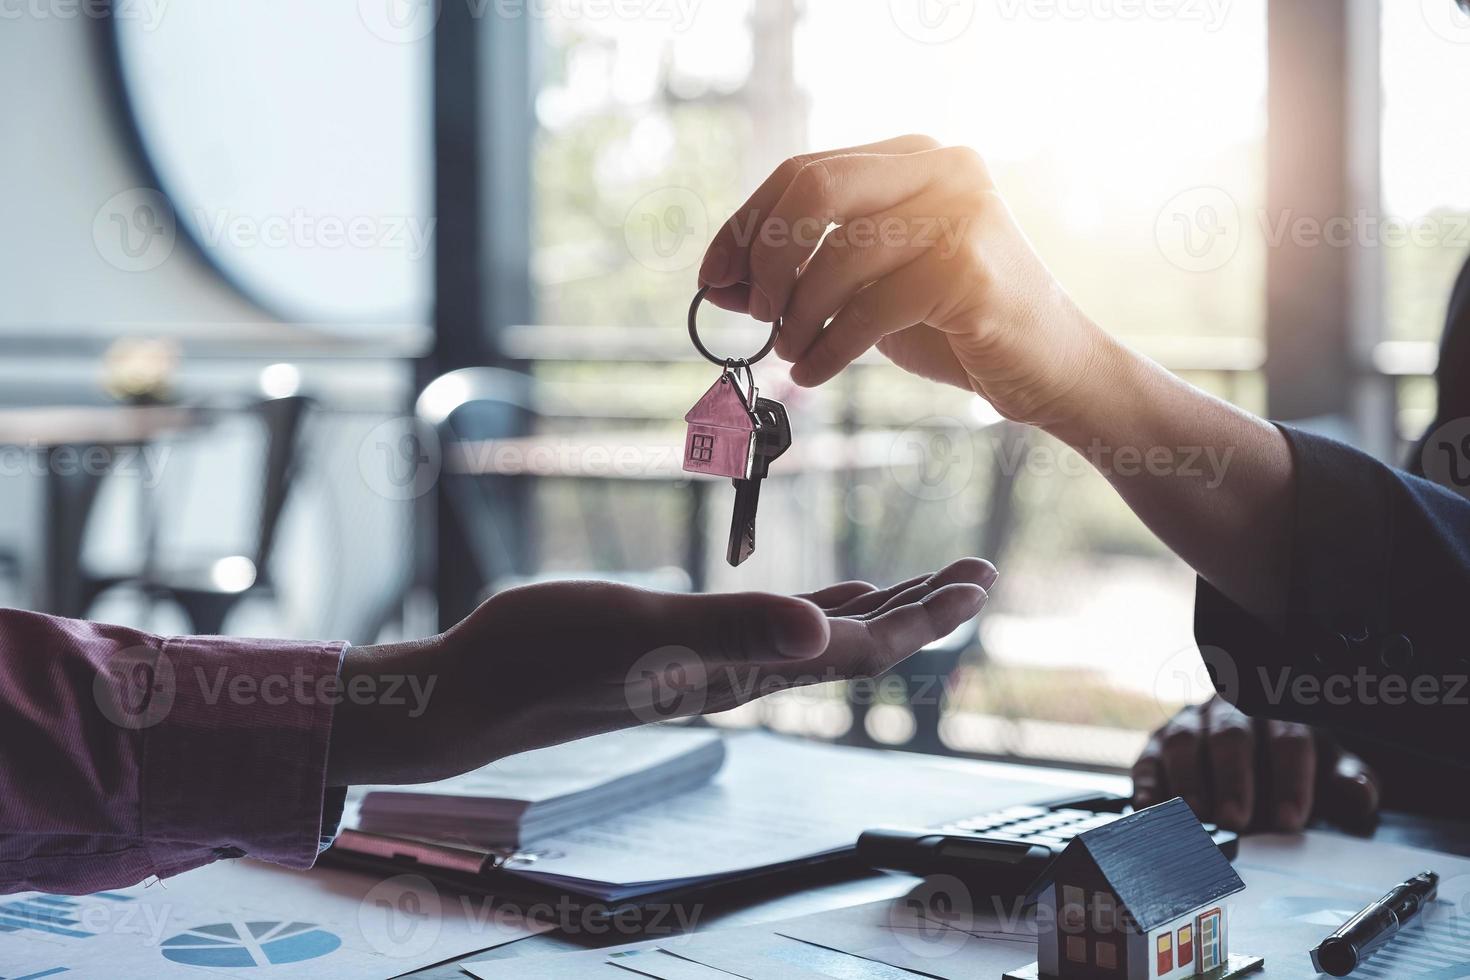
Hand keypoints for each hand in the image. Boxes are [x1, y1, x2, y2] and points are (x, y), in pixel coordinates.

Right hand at [327, 558, 995, 784]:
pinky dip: (818, 609)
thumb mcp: (641, 632)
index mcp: (745, 668)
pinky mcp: (685, 649)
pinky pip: (775, 630)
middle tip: (976, 571)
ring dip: (880, 607)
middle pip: (856, 644)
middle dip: (921, 609)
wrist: (478, 689)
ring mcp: (715, 663)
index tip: (977, 581)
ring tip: (927, 581)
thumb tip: (827, 633)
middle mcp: (743, 671)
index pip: (859, 648)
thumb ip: (733, 630)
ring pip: (822, 637)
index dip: (924, 616)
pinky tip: (834, 596)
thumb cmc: (545, 655)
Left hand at [699, 134, 1115, 429]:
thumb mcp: (869, 289)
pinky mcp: (967, 269)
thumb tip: (722, 283)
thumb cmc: (955, 325)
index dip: (746, 224)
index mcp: (914, 157)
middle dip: (767, 256)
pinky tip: (814, 371)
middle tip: (755, 311)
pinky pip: (866, 310)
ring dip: (796, 317)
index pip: (803, 171)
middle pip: (813, 188)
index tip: (713, 275)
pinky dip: (826, 349)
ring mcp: (960, 213)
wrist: (1049, 368)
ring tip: (790, 352)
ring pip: (836, 256)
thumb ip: (805, 274)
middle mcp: (941, 168)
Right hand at [1131, 696, 1379, 832]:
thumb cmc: (1294, 769)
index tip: (1291, 817)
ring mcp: (1190, 726)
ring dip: (1190, 780)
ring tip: (1198, 815)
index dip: (1289, 778)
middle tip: (1237, 818)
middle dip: (1234, 779)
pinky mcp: (1156, 746)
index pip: (1288, 738)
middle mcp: (1231, 712)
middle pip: (1231, 737)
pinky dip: (1148, 784)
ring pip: (1184, 741)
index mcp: (1281, 714)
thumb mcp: (1329, 773)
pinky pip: (1147, 759)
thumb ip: (1349, 784)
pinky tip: (1151, 808)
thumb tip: (1358, 792)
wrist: (1256, 757)